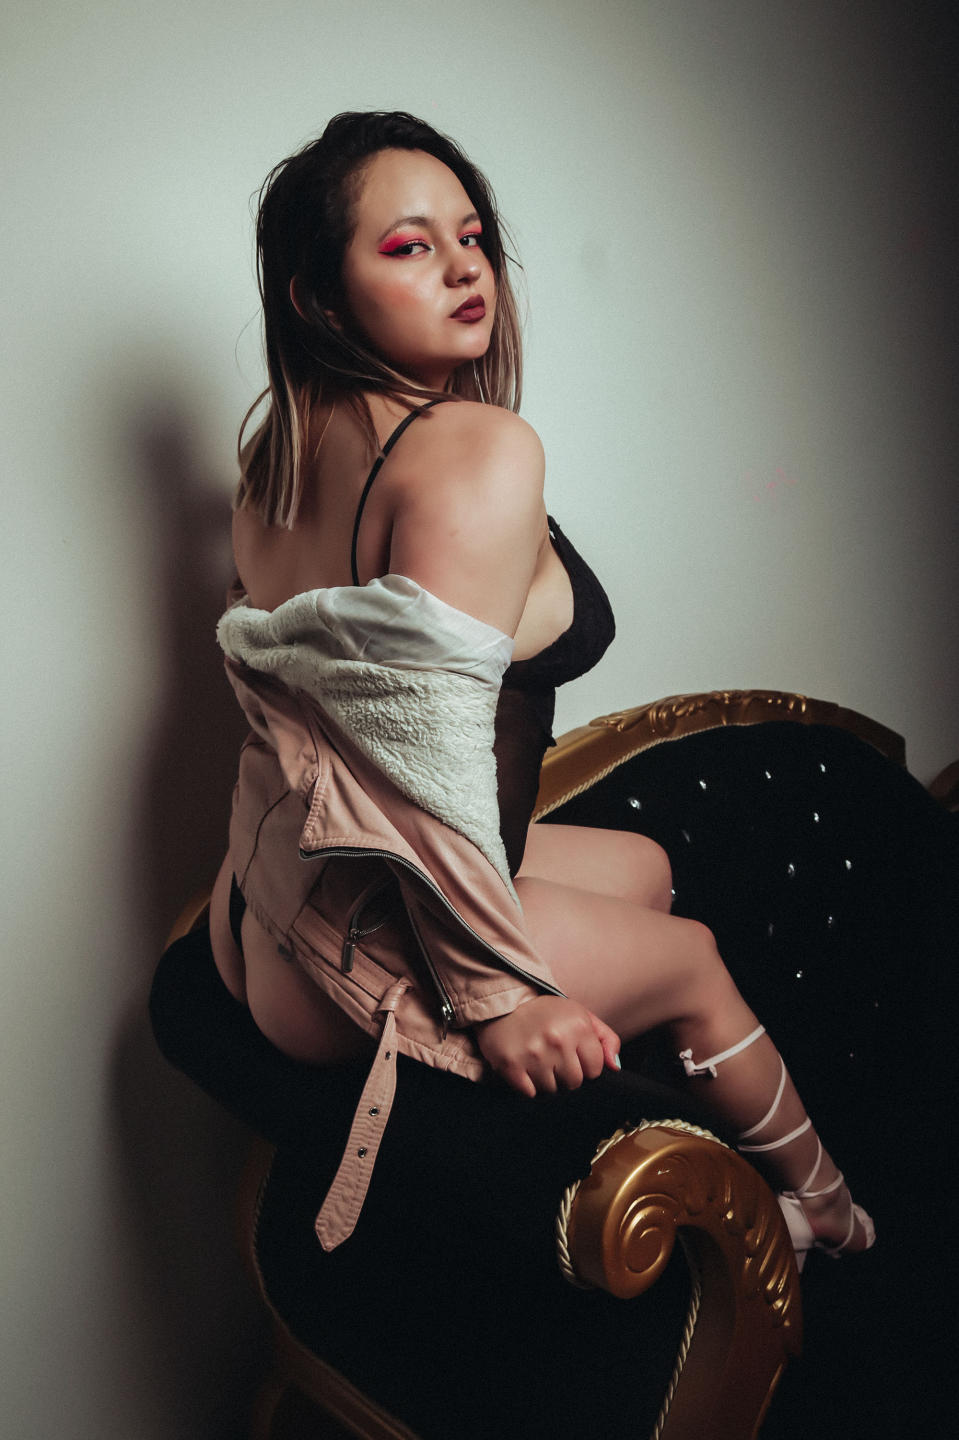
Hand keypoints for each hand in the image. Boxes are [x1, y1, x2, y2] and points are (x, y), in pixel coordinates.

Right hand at [474, 996, 620, 1096]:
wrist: (505, 1003)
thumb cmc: (547, 1012)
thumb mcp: (581, 1015)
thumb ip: (605, 1039)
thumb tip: (615, 1067)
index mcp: (578, 1026)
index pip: (594, 1070)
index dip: (585, 1067)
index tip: (574, 1057)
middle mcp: (557, 1040)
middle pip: (574, 1083)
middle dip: (566, 1076)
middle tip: (555, 1061)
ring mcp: (533, 1053)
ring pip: (552, 1090)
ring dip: (547, 1081)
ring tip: (539, 1063)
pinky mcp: (511, 1065)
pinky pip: (530, 1093)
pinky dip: (529, 1086)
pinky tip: (526, 1069)